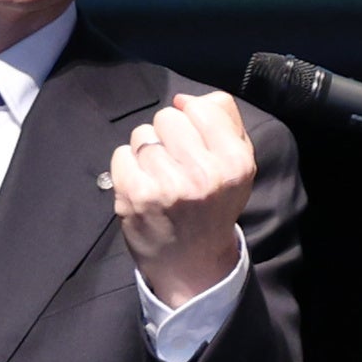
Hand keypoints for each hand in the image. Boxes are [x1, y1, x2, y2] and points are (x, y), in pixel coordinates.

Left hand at [110, 90, 257, 305]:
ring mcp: (168, 184)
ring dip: (146, 152)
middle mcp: (205, 173)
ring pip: (142, 135)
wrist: (192, 263)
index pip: (201, 108)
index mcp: (236, 162)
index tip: (194, 143)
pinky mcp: (136, 194)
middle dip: (167, 135)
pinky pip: (122, 153)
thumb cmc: (214, 206)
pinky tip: (142, 186)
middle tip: (175, 163)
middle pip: (168, 117)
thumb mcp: (238, 166)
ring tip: (159, 178)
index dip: (192, 120)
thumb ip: (224, 122)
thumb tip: (183, 99)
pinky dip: (127, 167)